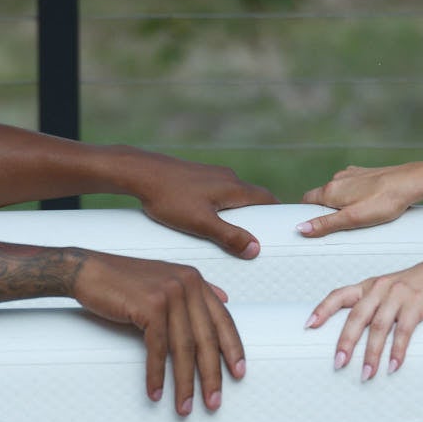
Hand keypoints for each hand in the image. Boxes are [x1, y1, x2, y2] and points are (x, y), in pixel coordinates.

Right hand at [72, 252, 246, 413]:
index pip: (223, 320)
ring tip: (185, 406)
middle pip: (206, 339)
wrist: (88, 270)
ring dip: (184, 383)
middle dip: (211, 375)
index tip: (239, 373)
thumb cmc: (123, 279)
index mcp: (195, 280)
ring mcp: (170, 294)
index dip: (233, 349)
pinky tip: (156, 392)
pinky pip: (158, 349)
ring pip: (184, 348)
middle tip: (214, 402)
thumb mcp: (166, 278)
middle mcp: (187, 284)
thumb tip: (223, 298)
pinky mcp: (150, 305)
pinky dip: (157, 374)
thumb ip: (194, 290)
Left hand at [132, 156, 276, 257]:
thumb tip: (255, 249)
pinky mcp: (196, 176)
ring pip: (234, 194)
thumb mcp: (201, 223)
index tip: (283, 227)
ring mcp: (211, 174)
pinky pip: (218, 192)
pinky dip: (223, 205)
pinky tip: (211, 217)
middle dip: (259, 215)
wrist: (140, 172)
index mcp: (233, 188)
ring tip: (237, 230)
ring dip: (240, 210)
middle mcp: (227, 177)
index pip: (267, 198)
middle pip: (252, 196)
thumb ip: (228, 236)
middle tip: (261, 234)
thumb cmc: (169, 198)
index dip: (276, 213)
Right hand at [298, 163, 421, 236]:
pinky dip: (354, 197)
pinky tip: (367, 205)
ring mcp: (353, 175)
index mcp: (331, 190)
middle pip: (322, 196)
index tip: (310, 225)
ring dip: (341, 204)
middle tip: (337, 227)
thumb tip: (301, 229)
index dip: (305, 213)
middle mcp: (338, 179)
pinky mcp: (366, 175)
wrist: (411, 183)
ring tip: (355, 218)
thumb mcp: (353, 219)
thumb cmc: (385, 201)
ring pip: (338, 192)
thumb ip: (326, 224)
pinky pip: (353, 188)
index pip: (306, 200)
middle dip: (325, 211)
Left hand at [308, 257, 422, 377]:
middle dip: (345, 342)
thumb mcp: (391, 289)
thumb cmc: (419, 284)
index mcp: (370, 285)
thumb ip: (373, 305)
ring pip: (379, 327)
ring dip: (371, 354)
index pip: (339, 295)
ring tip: (366, 373)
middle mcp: (380, 288)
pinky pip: (404, 331)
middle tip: (338, 363)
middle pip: (356, 316)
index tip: (309, 325)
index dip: (322, 309)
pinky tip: (393, 365)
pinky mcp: (417, 304)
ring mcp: (399, 295)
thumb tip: (355, 333)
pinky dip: (397, 351)